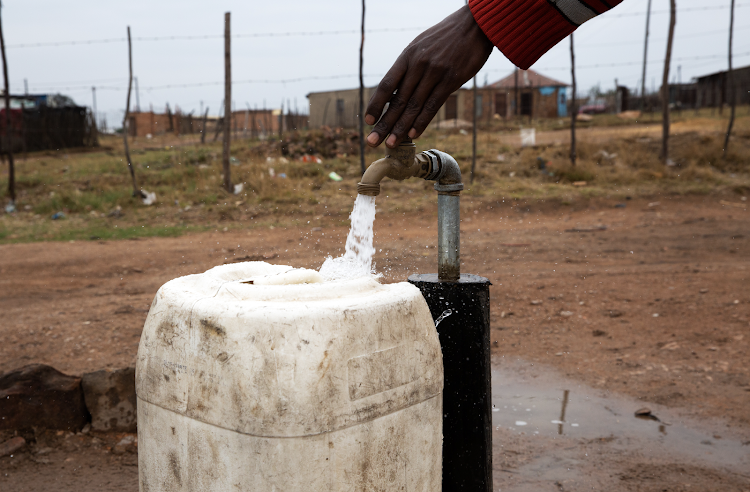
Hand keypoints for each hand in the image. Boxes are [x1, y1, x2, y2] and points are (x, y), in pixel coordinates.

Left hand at [365, 5, 492, 147]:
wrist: (474, 25)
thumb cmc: (446, 37)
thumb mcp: (421, 45)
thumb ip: (409, 66)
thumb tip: (396, 90)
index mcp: (407, 56)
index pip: (386, 84)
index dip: (376, 104)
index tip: (367, 120)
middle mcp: (418, 65)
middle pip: (397, 100)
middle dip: (384, 123)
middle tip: (372, 141)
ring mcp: (435, 73)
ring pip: (414, 106)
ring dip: (401, 127)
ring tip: (391, 143)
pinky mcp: (451, 80)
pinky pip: (433, 104)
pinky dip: (422, 121)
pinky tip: (414, 134)